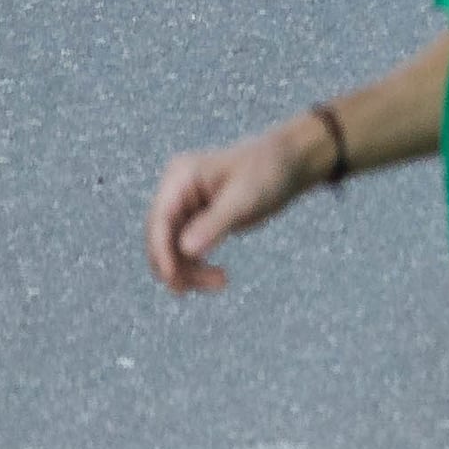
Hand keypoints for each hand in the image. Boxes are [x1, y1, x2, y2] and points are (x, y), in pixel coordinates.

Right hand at [144, 111, 329, 294]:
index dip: (161, 253)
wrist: (289, 164)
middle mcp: (176, 192)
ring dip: (189, 272)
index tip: (173, 279)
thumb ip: (214, 223)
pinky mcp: (196, 222)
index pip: (159, 221)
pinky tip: (221, 278)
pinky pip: (185, 253)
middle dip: (178, 267)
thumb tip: (186, 250)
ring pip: (171, 252)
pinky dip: (197, 269)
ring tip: (221, 282)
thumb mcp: (244, 198)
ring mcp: (184, 207)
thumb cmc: (268, 171)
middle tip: (212, 284)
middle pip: (160, 240)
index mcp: (180, 177)